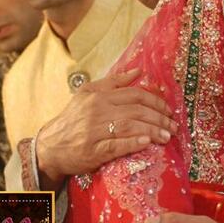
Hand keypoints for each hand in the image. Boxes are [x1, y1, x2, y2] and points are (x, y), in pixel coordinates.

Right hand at [35, 69, 176, 189]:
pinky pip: (117, 145)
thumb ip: (113, 82)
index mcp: (98, 96)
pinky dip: (133, 143)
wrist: (50, 146)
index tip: (168, 110)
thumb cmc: (73, 119)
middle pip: (136, 111)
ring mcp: (94, 131)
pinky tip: (147, 143)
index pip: (134, 94)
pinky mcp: (93, 151)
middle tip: (173, 126)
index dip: (155, 101)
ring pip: (130, 127)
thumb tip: (138, 71)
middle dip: (159, 118)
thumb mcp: (87, 94)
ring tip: (167, 136)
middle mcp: (97, 111)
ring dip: (152, 131)